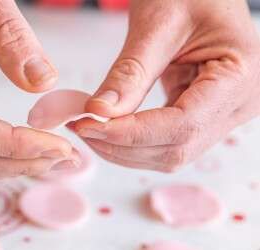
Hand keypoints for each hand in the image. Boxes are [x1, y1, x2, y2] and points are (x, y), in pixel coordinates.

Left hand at [70, 0, 259, 171]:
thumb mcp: (157, 23)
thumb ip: (130, 72)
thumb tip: (100, 111)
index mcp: (240, 76)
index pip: (183, 125)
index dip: (132, 133)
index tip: (89, 126)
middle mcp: (238, 103)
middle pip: (176, 148)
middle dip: (123, 145)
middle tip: (82, 128)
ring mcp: (222, 113)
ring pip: (169, 152)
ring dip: (125, 148)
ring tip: (90, 128)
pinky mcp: (202, 114)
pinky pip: (167, 140)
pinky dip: (134, 140)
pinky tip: (108, 128)